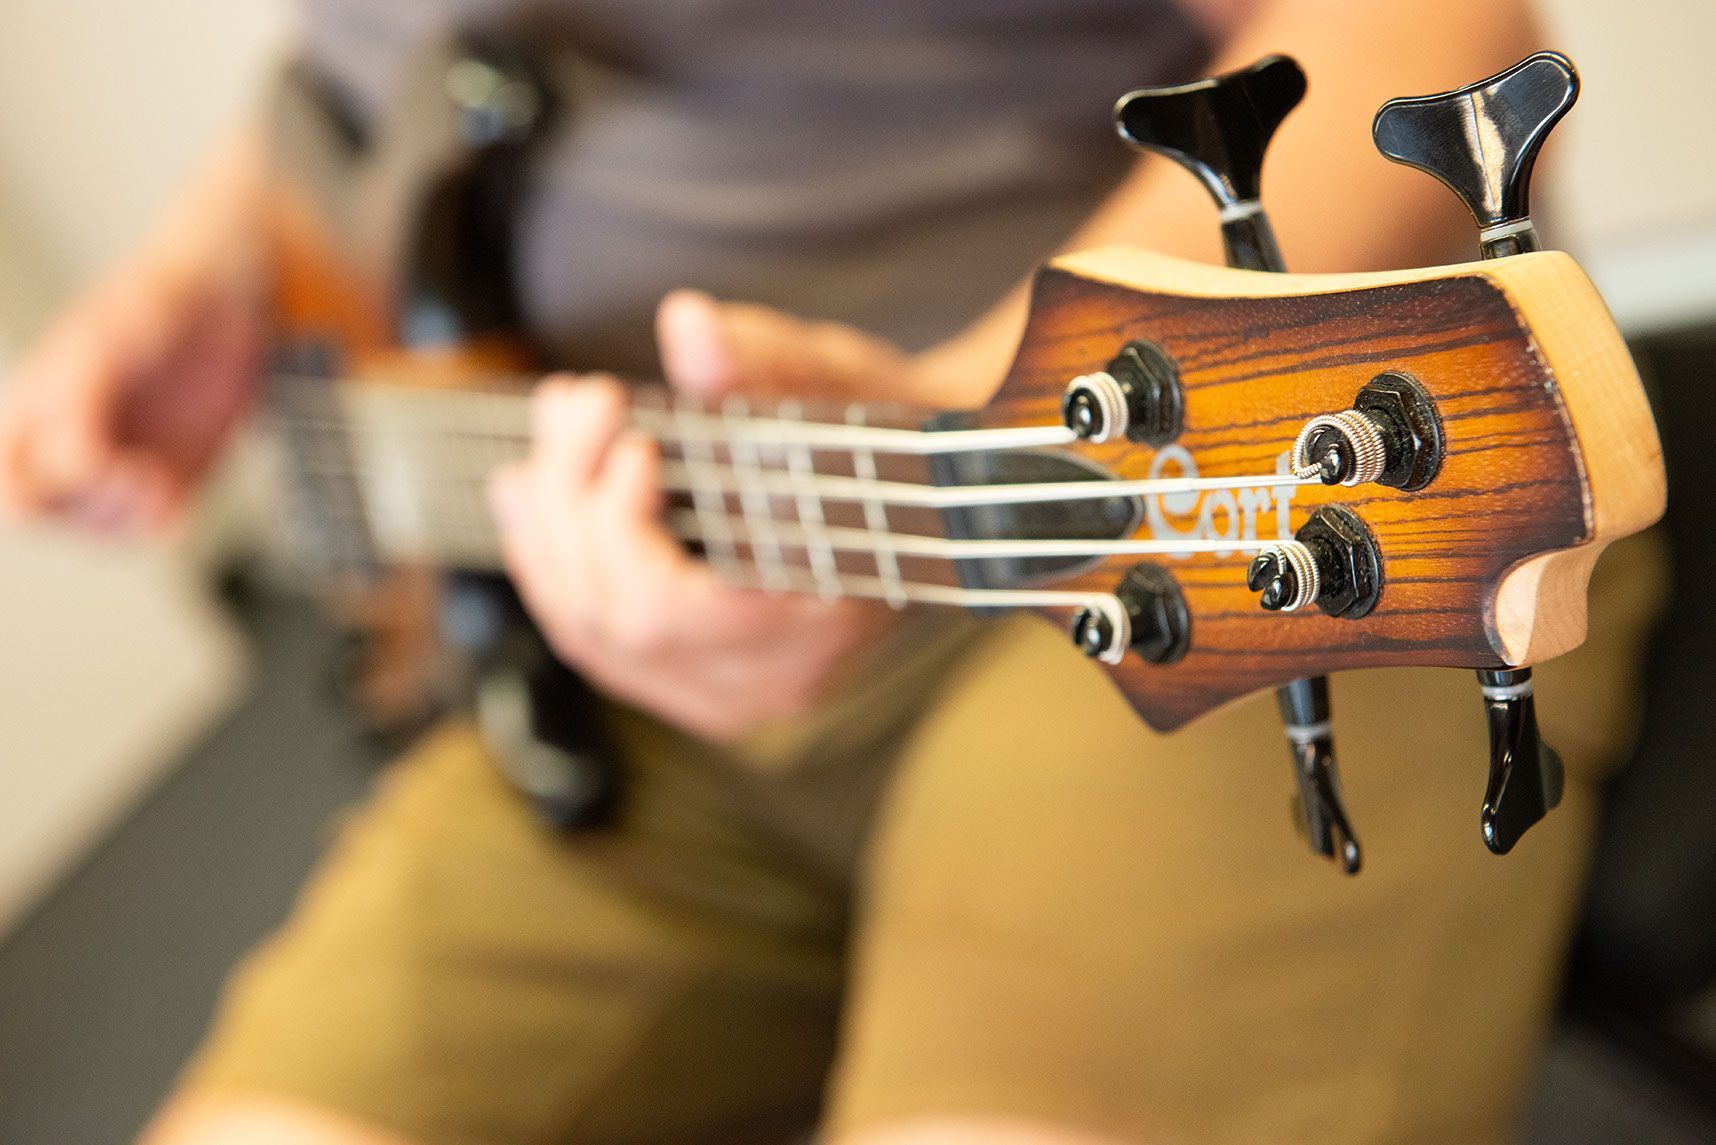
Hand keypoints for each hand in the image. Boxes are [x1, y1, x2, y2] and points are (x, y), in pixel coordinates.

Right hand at [0, 135, 270, 531]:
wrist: (228, 302)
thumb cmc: (153, 307)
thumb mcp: (107, 341)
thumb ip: (78, 397)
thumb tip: (76, 460)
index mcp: (30, 405)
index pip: (6, 483)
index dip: (45, 485)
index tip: (99, 456)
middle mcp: (62, 442)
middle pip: (35, 513)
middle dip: (81, 507)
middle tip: (133, 476)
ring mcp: (114, 464)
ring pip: (95, 529)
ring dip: (126, 514)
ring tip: (158, 477)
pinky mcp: (166, 479)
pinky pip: (148, 529)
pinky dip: (162, 520)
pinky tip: (177, 490)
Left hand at [488, 291, 924, 740]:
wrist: (919, 500)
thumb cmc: (886, 440)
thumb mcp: (842, 386)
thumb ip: (768, 362)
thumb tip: (689, 324)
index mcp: (821, 627)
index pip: (676, 614)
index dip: (624, 531)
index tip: (635, 442)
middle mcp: (765, 685)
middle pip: (615, 623)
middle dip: (574, 504)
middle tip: (581, 400)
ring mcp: (721, 695)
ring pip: (587, 634)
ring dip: (548, 526)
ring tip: (553, 427)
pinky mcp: (686, 681)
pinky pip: (590, 640)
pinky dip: (549, 562)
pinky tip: (531, 489)